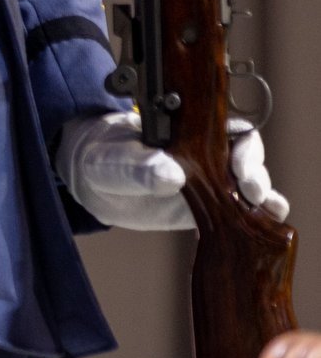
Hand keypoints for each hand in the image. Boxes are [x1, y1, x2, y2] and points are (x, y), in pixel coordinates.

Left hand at [58, 109, 288, 229]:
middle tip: (251, 192)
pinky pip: (237, 212)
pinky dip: (254, 219)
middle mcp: (204, 154)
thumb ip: (137, 166)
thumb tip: (172, 175)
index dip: (243, 146)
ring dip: (265, 198)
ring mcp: (208, 182)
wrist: (91, 182)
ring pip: (249, 186)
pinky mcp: (207, 210)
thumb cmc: (101, 159)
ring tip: (266, 210)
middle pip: (248, 158)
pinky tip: (260, 227)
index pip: (228, 130)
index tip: (239, 167)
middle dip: (257, 174)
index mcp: (185, 132)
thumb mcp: (110, 160)